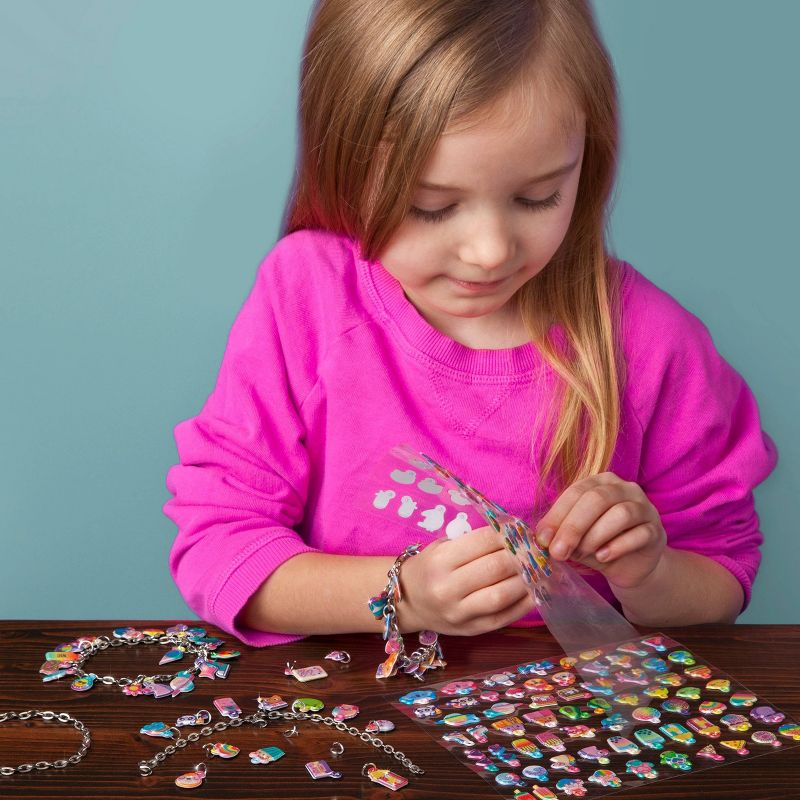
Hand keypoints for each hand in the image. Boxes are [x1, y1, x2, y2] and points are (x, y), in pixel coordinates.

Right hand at [400, 527, 534, 635]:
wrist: (409, 602)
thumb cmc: (430, 568)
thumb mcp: (442, 547)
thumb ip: (473, 542)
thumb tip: (514, 535)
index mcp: (440, 561)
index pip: (482, 542)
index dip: (506, 534)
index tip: (519, 530)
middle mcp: (447, 588)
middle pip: (495, 568)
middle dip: (520, 555)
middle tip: (533, 548)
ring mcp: (460, 612)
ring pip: (501, 595)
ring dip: (525, 579)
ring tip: (537, 568)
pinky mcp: (472, 630)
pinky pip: (505, 617)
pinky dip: (525, 603)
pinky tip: (535, 590)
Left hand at [534, 472, 666, 589]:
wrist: (630, 567)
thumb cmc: (598, 544)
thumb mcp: (576, 537)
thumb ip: (562, 533)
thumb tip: (542, 538)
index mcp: (600, 482)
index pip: (576, 492)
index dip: (557, 515)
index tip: (543, 539)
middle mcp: (625, 489)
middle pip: (597, 499)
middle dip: (573, 527)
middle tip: (558, 552)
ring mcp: (645, 508)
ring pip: (621, 514)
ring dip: (595, 536)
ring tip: (581, 554)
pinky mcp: (657, 531)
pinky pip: (639, 534)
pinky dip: (617, 547)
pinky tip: (603, 557)